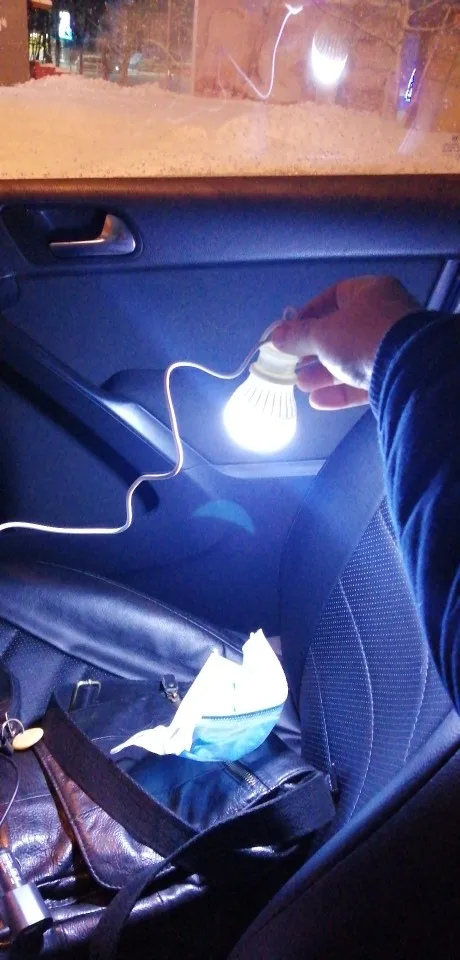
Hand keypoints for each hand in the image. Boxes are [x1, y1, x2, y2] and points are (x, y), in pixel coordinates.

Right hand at [272, 276, 418, 409]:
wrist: (409, 369)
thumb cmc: (362, 336)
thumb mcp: (323, 333)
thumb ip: (297, 336)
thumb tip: (274, 337)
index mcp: (371, 292)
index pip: (335, 296)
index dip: (309, 313)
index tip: (290, 330)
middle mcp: (385, 317)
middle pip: (341, 332)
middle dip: (313, 349)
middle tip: (292, 361)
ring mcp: (392, 349)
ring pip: (351, 360)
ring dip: (323, 373)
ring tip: (300, 384)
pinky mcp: (395, 377)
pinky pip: (362, 382)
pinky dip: (340, 391)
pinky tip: (317, 400)